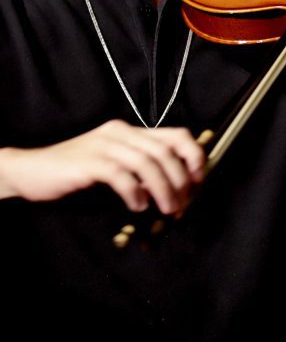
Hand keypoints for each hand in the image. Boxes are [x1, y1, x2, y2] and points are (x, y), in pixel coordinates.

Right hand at [2, 120, 205, 212]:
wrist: (31, 171)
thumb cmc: (74, 172)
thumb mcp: (113, 164)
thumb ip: (140, 170)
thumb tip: (174, 189)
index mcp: (130, 132)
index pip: (176, 134)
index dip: (194, 156)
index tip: (199, 181)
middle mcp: (120, 133)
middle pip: (165, 150)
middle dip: (181, 180)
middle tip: (183, 204)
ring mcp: (104, 145)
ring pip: (147, 162)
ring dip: (164, 188)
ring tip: (167, 209)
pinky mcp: (88, 162)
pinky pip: (121, 174)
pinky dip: (135, 191)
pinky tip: (137, 205)